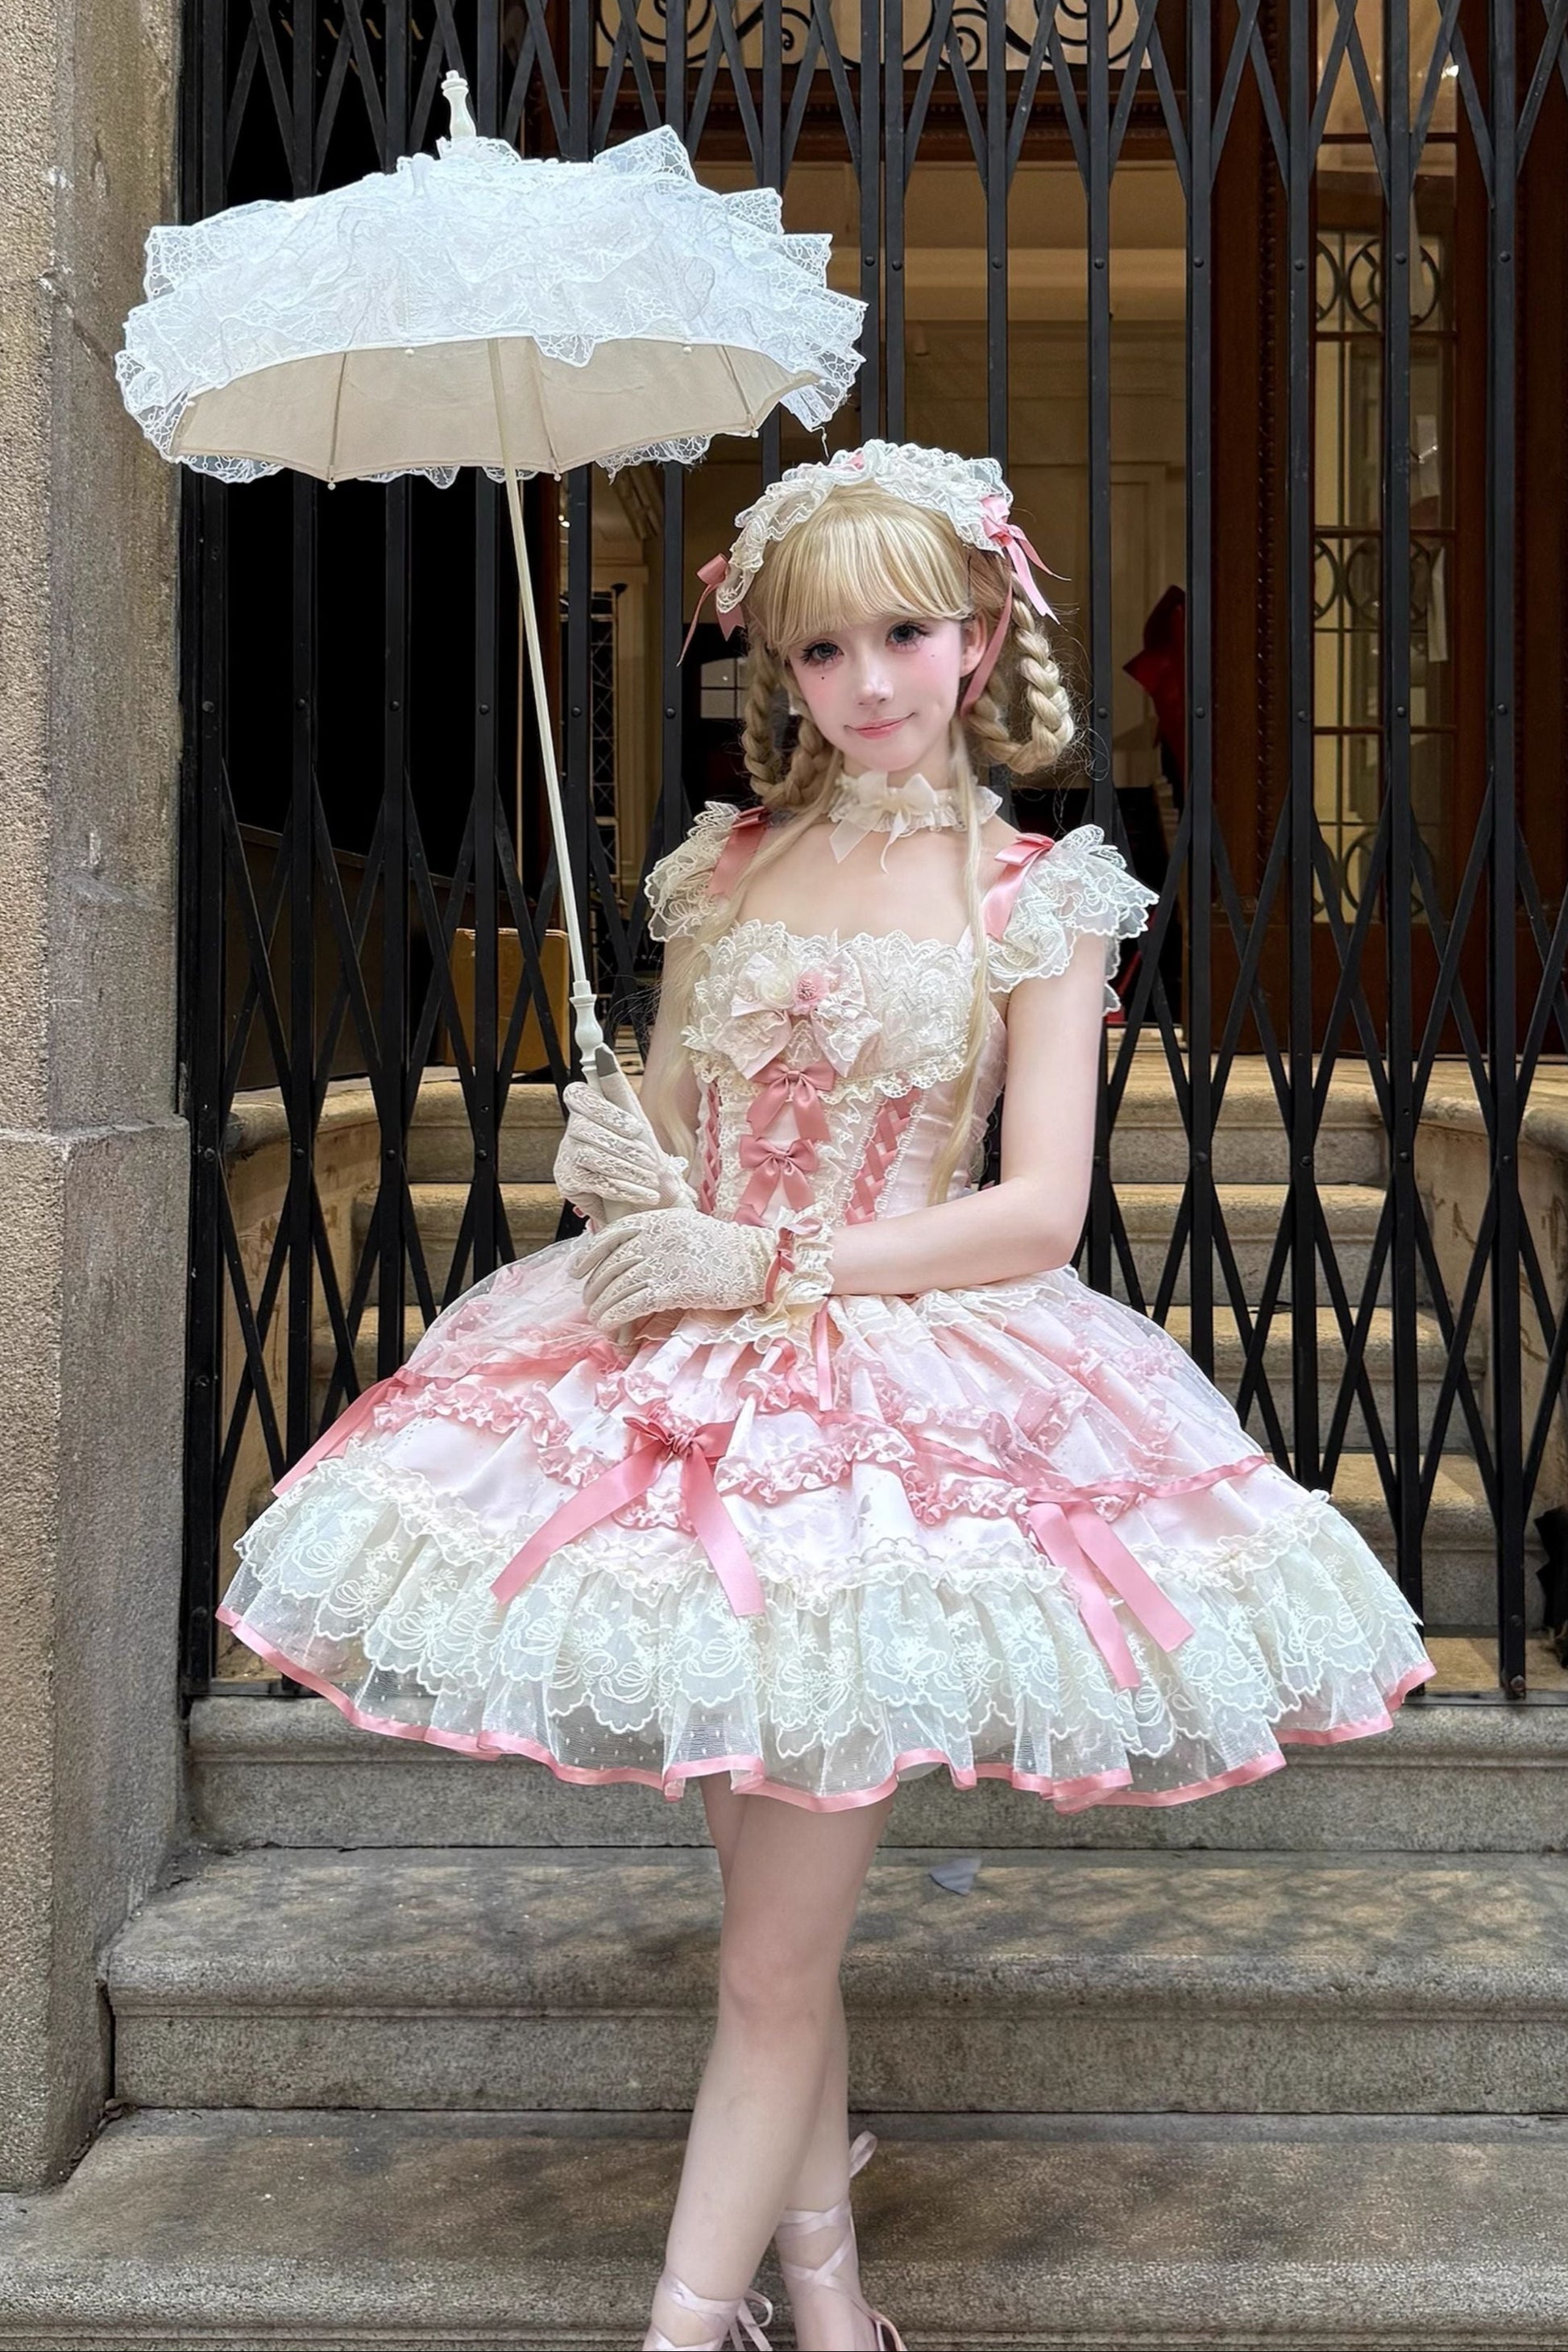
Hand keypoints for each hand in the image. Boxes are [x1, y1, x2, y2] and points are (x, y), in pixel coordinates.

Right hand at [552, 1079, 695, 1227]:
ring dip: (627, 1169)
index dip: (604, 1109)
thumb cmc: (641, 1155)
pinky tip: (642, 1192)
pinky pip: (594, 1181)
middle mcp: (573, 1129)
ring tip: (651, 1180)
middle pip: (586, 1129)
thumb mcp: (636, 1118)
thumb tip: (601, 1050)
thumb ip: (616, 1085)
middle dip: (623, 1146)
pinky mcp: (568, 1180)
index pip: (578, 1095)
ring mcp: (567, 1155)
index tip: (636, 1127)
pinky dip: (623, 1187)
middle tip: (650, 1160)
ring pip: (591, 1155)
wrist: (647, 1196)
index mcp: (589, 1109)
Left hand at [573, 1207, 773, 1327]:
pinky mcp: (673, 1288)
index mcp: (659, 1219)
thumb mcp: (688, 1226)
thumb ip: (658, 1234)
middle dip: (595, 1287)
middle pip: (612, 1265)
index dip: (589, 1255)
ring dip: (601, 1306)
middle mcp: (656, 1237)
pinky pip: (632, 1303)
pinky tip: (607, 1326)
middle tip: (590, 1302)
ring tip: (596, 1318)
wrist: (758, 1263)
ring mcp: (664, 1262)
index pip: (612, 1235)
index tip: (576, 1271)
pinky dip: (615, 1316)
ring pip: (618, 1286)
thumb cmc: (726, 1249)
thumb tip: (629, 1255)